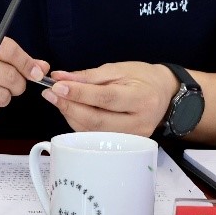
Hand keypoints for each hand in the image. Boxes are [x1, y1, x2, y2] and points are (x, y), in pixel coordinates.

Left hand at [42, 62, 177, 135]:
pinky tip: (71, 109)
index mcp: (141, 98)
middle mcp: (139, 122)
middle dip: (69, 107)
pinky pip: (95, 136)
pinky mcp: (125, 145)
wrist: (165, 94)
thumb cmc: (143, 78)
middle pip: (97, 121)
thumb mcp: (119, 69)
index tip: (57, 86)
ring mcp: (133, 138)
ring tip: (57, 99)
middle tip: (50, 93)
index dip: (80, 94)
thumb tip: (61, 78)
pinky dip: (79, 123)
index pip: (106, 98)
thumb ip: (89, 76)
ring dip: (70, 115)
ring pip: (93, 132)